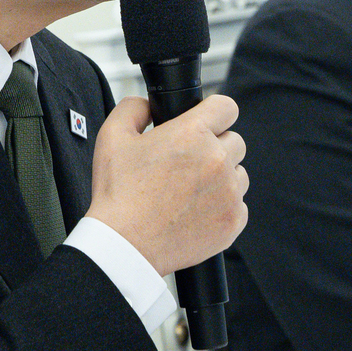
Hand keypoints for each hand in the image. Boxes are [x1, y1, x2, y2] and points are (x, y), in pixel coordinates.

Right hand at [87, 93, 248, 274]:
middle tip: (188, 165)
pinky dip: (222, 207)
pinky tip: (196, 212)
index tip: (205, 124)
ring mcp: (229, 191)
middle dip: (215, 148)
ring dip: (222, 178)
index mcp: (193, 133)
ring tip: (190, 192)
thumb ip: (133, 108)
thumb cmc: (118, 194)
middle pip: (235, 141)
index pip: (227, 107)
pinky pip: (239, 205)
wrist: (125, 246)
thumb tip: (148, 105)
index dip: (214, 113)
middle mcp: (218, 159)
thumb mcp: (112, 137)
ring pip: (239, 174)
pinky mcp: (233, 220)